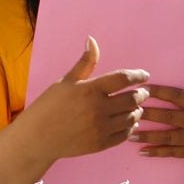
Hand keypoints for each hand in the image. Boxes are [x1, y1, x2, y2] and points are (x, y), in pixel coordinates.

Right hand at [24, 37, 149, 160]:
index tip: (144, 75)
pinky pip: (125, 134)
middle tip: (143, 92)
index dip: (138, 75)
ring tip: (137, 107)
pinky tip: (130, 122)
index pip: (123, 78)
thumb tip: (92, 40)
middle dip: (142, 94)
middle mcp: (98, 109)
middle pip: (132, 99)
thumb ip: (85, 63)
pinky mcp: (101, 144)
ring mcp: (100, 128)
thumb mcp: (66, 81)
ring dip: (138, 111)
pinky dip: (131, 127)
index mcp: (90, 90)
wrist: (38, 137)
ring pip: (131, 117)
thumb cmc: (50, 106)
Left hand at [133, 85, 183, 159]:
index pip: (176, 95)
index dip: (159, 92)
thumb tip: (165, 89)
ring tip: (129, 134)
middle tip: (128, 112)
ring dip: (147, 135)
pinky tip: (142, 151)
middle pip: (167, 116)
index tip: (142, 88)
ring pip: (167, 136)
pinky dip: (157, 152)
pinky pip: (172, 152)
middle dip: (146, 114)